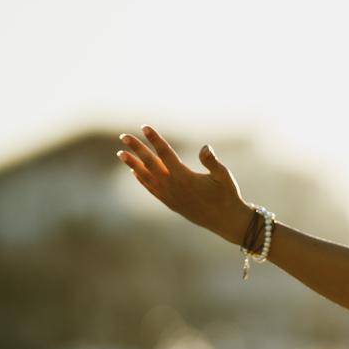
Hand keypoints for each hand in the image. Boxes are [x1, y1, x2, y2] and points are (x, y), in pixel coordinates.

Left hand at [116, 126, 251, 243]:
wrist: (225, 221)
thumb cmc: (227, 195)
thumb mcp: (224, 176)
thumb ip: (212, 162)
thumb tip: (205, 147)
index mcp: (185, 177)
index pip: (165, 154)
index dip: (155, 140)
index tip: (144, 127)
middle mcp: (173, 187)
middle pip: (150, 164)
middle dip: (137, 149)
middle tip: (123, 136)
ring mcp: (169, 196)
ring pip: (146, 177)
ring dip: (133, 164)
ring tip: (121, 153)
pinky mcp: (170, 203)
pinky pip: (151, 189)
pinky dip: (142, 179)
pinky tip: (135, 172)